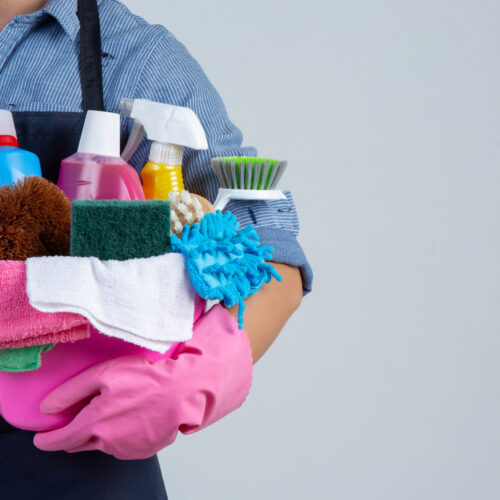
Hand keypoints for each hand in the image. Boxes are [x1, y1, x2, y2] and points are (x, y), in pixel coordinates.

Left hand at [34, 305, 252, 459]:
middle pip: (79, 444)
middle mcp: (107, 442)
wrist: (183, 392)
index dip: (46, 440)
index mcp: (94, 423)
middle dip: (72, 436)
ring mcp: (126, 449)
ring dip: (100, 434)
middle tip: (76, 421)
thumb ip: (71, 391)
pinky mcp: (142, 451)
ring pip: (102, 444)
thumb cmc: (146, 378)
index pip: (60, 440)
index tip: (41, 438)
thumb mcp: (104, 374)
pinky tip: (132, 418)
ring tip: (114, 412)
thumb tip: (47, 407)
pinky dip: (120, 435)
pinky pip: (123, 446)